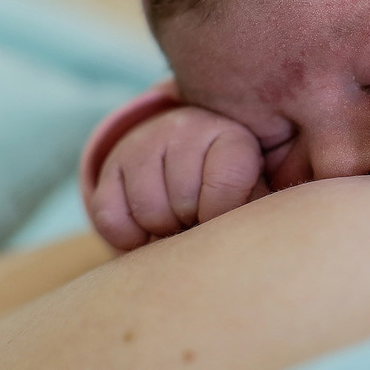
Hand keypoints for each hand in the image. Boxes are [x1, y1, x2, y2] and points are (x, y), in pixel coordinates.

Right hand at [88, 107, 266, 250]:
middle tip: (199, 219)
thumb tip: (250, 240)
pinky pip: (109, 217)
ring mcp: (145, 143)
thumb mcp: (255, 189)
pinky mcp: (112, 163)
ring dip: (161, 231)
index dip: (222, 214)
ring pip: (147, 211)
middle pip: (184, 202)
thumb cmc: (232, 185)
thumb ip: (260, 209)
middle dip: (192, 224)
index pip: (226, 186)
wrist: (188, 152)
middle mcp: (186, 129)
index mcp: (231, 136)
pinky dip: (128, 236)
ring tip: (178, 221)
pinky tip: (148, 227)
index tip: (224, 217)